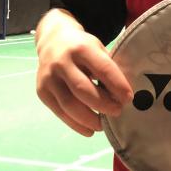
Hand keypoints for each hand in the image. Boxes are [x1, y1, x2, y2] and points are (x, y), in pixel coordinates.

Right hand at [35, 10, 132, 136]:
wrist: (52, 40)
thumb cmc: (82, 47)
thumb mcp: (97, 48)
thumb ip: (108, 68)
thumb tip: (122, 96)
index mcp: (81, 48)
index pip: (102, 68)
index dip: (117, 85)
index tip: (128, 98)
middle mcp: (61, 62)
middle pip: (83, 90)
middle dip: (103, 105)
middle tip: (117, 111)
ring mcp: (49, 77)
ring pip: (70, 105)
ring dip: (89, 119)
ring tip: (103, 124)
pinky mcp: (42, 91)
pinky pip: (60, 112)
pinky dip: (76, 124)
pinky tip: (89, 129)